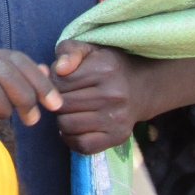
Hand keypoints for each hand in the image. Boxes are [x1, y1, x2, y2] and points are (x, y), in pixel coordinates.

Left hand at [52, 40, 146, 154]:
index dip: (54, 82)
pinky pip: (82, 145)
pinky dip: (71, 139)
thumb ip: (69, 50)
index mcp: (104, 69)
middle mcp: (114, 94)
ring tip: (70, 111)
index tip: (62, 81)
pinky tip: (74, 127)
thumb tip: (58, 69)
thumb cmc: (106, 66)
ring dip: (62, 119)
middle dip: (57, 101)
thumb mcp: (89, 49)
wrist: (140, 87)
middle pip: (62, 104)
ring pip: (67, 125)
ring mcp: (117, 118)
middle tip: (66, 97)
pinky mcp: (118, 136)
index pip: (60, 81)